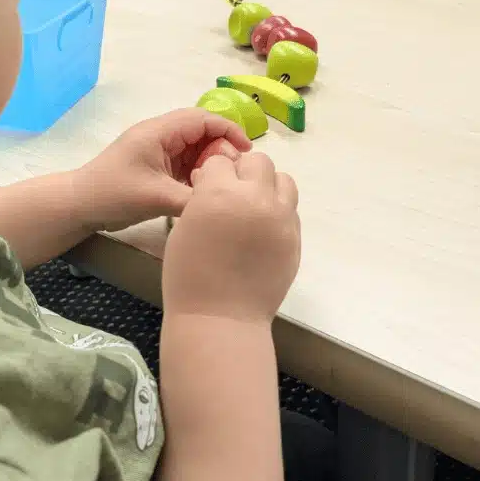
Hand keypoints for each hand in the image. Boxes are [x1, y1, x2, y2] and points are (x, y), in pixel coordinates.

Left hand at [74, 108, 251, 231]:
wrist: (80, 206)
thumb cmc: (114, 193)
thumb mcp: (156, 198)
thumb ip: (192, 200)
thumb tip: (224, 206)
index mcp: (160, 131)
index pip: (203, 119)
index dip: (229, 130)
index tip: (248, 151)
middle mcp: (161, 136)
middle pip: (203, 132)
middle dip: (222, 148)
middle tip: (234, 173)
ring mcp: (159, 151)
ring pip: (196, 149)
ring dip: (211, 162)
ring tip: (223, 183)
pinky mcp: (157, 168)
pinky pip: (186, 164)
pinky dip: (199, 174)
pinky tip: (206, 191)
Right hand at [162, 152, 300, 323]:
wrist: (220, 318)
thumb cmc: (189, 276)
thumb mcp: (184, 227)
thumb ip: (203, 198)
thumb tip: (213, 182)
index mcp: (219, 193)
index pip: (220, 162)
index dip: (212, 175)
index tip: (207, 190)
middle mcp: (255, 198)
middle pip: (258, 162)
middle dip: (242, 173)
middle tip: (231, 196)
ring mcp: (281, 218)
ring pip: (283, 180)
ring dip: (267, 187)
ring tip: (253, 208)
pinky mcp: (295, 237)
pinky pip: (290, 210)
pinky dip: (277, 212)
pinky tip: (262, 231)